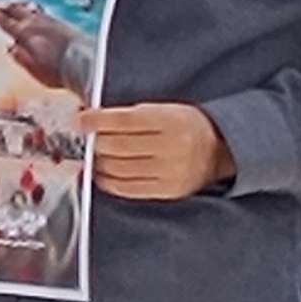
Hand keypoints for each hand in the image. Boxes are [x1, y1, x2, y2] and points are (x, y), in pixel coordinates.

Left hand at [81, 102, 234, 200]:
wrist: (220, 150)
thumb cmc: (186, 125)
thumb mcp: (167, 110)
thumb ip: (133, 115)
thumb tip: (93, 120)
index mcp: (172, 120)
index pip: (125, 121)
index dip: (98, 121)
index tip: (80, 120)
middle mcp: (173, 147)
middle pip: (119, 147)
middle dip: (96, 142)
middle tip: (85, 139)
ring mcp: (171, 172)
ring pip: (120, 169)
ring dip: (99, 163)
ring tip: (92, 156)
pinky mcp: (168, 191)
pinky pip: (129, 189)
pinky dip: (108, 182)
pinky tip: (101, 175)